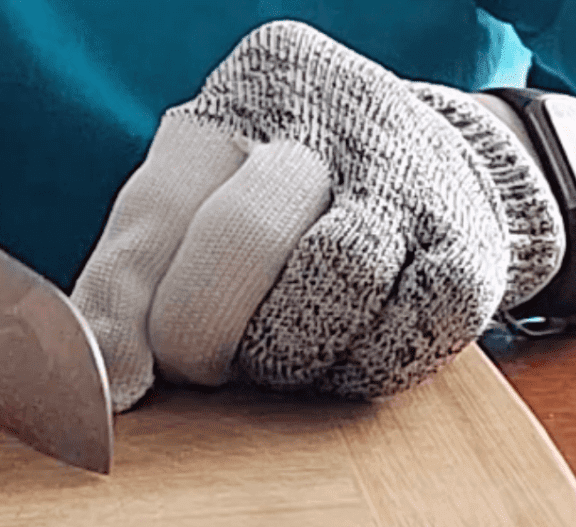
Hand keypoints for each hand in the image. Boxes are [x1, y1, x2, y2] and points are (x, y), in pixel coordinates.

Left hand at [73, 21, 562, 411]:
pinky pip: (402, 335)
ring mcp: (409, 179)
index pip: (160, 203)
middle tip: (201, 362)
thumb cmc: (282, 201)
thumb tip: (105, 382)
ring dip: (285, 350)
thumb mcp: (198, 201)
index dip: (125, 302)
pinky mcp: (470, 254)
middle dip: (204, 328)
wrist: (433, 174)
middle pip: (243, 234)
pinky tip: (342, 349)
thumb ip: (135, 273)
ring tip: (277, 349)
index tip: (115, 385)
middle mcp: (330, 119)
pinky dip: (356, 366)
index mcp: (247, 92)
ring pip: (332, 279)